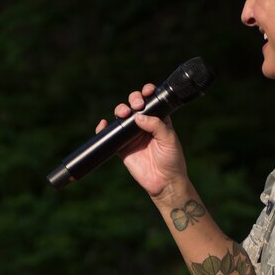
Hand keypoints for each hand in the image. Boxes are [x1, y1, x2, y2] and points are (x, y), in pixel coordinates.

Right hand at [96, 85, 188, 199]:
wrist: (164, 182)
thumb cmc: (172, 159)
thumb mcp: (168, 139)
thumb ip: (156, 125)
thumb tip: (138, 116)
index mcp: (158, 119)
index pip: (151, 101)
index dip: (147, 93)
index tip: (147, 92)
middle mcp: (144, 125)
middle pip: (134, 105)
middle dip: (133, 100)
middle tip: (136, 105)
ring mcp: (132, 135)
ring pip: (122, 116)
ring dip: (120, 110)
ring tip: (123, 114)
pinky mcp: (122, 147)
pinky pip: (110, 135)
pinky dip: (103, 128)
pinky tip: (103, 124)